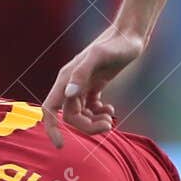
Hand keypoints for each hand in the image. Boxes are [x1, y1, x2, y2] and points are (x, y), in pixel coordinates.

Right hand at [42, 26, 144, 146]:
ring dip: (96, 122)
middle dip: (88, 126)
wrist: (130, 35)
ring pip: (82, 115)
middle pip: (71, 117)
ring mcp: (83, 86)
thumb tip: (69, 94)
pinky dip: (100, 114)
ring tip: (111, 117)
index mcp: (67, 78)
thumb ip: (82, 73)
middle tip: (109, 124)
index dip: (52, 128)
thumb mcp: (99, 56)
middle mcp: (71, 84)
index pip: (50, 109)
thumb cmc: (116, 43)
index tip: (61, 145)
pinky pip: (91, 109)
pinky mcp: (95, 87)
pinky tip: (110, 109)